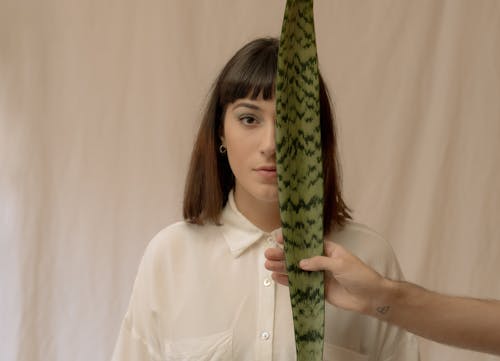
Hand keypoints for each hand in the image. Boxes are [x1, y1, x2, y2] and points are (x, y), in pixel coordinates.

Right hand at [264, 233, 389, 314]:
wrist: (371, 297)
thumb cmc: (359, 275)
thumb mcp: (341, 263)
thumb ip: (320, 262)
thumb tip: (301, 262)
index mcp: (327, 250)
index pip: (307, 242)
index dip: (293, 240)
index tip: (279, 238)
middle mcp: (320, 261)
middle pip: (298, 256)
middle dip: (283, 255)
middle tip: (268, 254)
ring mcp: (318, 276)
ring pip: (296, 270)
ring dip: (282, 267)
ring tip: (268, 265)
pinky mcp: (317, 290)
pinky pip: (300, 285)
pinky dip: (288, 281)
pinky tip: (276, 278)